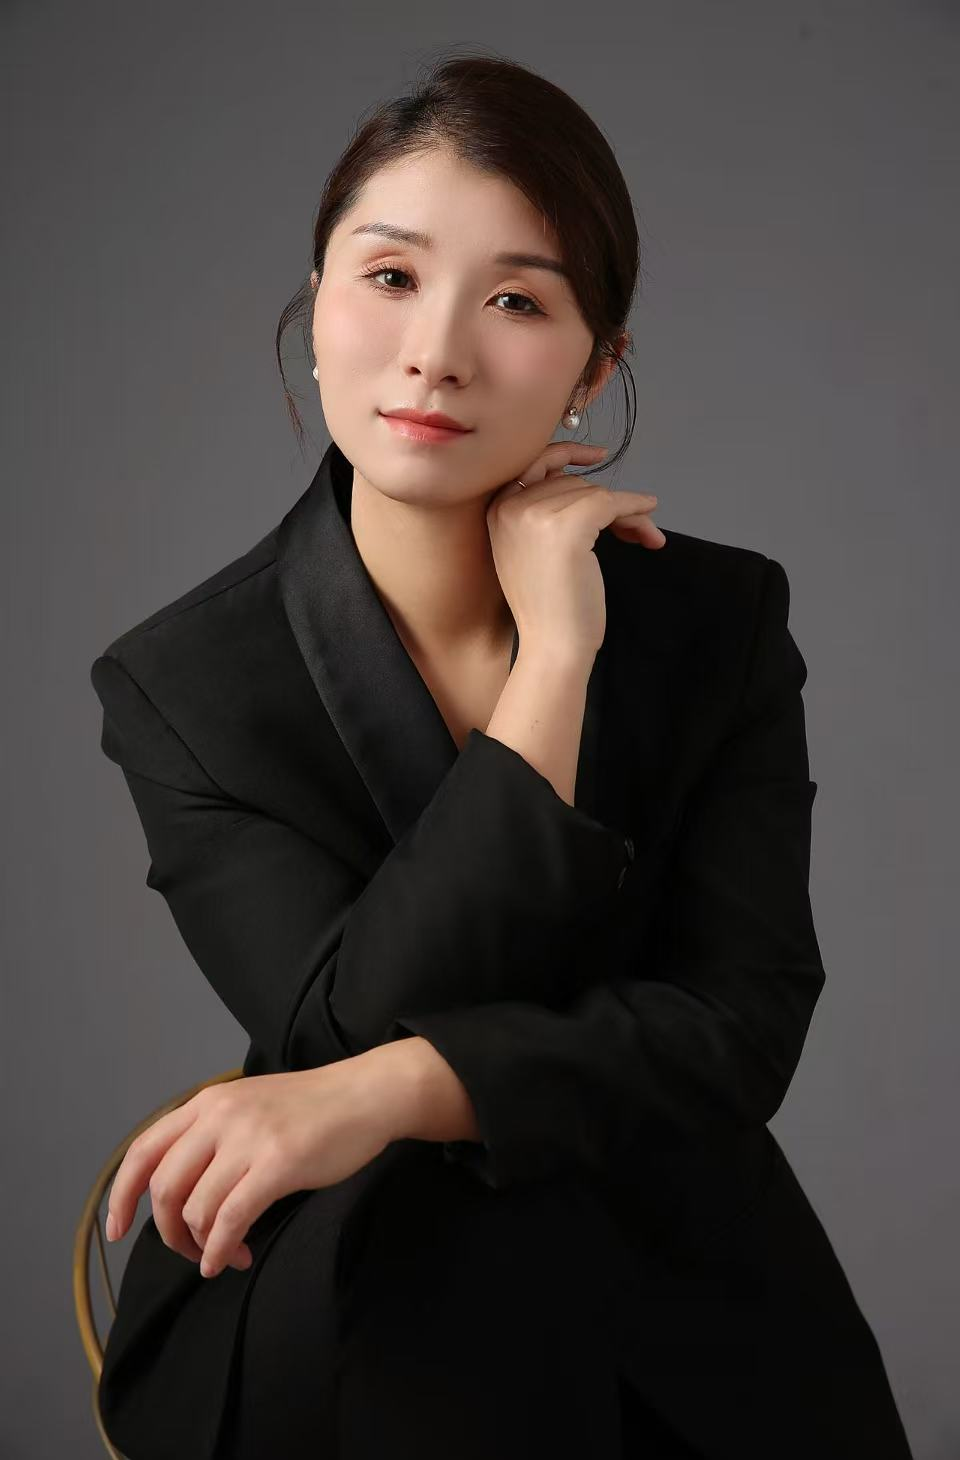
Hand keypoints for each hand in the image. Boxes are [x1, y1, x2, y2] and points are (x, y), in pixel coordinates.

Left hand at [104, 1058, 397, 1278]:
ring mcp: (249, 1138)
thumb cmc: (312, 1109)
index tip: (118, 1230)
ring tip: (228, 1253)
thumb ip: (212, 1136)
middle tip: (191, 1250)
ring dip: (204, 1245)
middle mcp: (220, 1116)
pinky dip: (221, 1249)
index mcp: (208, 1102)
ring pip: (197, 1209)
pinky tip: (230, 1259)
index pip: (144, 1150)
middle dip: (169, 1233)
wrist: (366, 1095)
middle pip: (165, 1189)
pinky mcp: (278, 1163)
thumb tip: (179, 1194)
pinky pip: (232, 1219)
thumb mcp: (249, 1106)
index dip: (123, 1195)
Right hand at [486, 440, 663, 657]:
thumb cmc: (549, 608)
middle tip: (633, 531)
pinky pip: (611, 502)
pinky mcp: (567, 526)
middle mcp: (510, 507)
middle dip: (608, 503)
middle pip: (574, 483)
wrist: (552, 646)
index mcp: (496, 510)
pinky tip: (650, 528)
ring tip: (641, 540)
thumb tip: (587, 483)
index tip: (598, 457)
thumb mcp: (531, 551)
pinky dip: (635, 510)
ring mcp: (536, 515)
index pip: (536, 463)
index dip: (569, 455)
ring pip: (595, 494)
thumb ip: (543, 513)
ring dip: (626, 515)